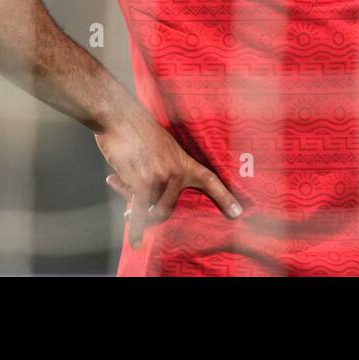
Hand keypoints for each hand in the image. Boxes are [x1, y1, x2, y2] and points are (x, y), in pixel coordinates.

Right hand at [96, 107, 242, 248]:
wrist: (121, 117)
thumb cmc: (136, 131)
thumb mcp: (161, 148)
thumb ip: (160, 173)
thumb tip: (144, 203)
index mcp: (184, 161)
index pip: (210, 180)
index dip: (224, 197)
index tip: (238, 213)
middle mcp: (177, 171)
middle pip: (168, 208)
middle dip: (149, 213)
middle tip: (130, 211)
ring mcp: (162, 177)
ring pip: (151, 209)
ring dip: (134, 209)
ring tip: (121, 187)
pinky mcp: (143, 181)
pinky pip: (140, 211)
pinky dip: (137, 229)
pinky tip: (136, 241)